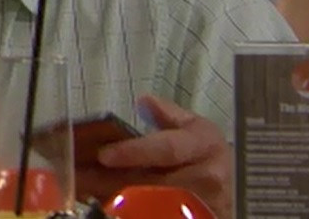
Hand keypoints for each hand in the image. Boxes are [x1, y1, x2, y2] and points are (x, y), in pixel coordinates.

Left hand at [80, 95, 231, 217]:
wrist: (235, 188)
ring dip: (111, 198)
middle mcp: (208, 177)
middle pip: (149, 181)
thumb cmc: (206, 155)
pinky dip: (126, 210)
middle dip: (107, 180)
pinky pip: (154, 215)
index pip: (166, 148)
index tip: (104, 154)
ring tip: (79, 190)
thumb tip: (145, 101)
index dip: (134, 152)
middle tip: (73, 176)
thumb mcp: (195, 129)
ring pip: (148, 205)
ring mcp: (201, 205)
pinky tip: (101, 204)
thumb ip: (168, 116)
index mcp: (204, 144)